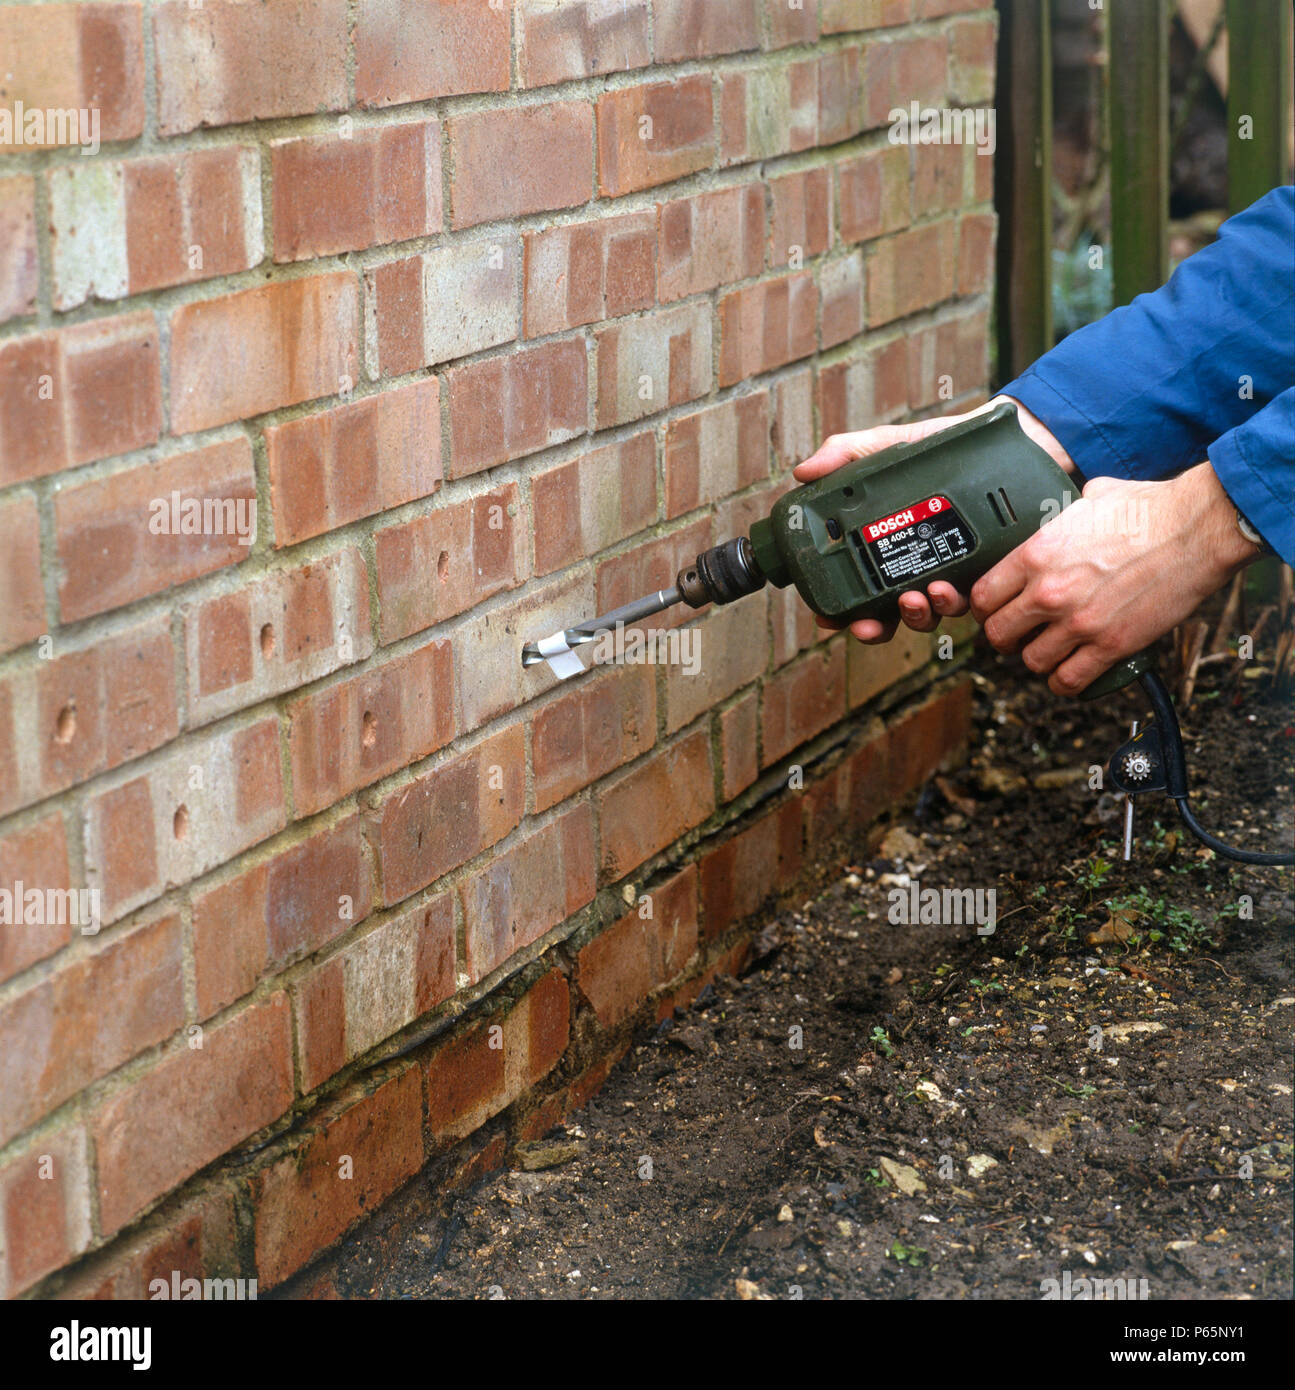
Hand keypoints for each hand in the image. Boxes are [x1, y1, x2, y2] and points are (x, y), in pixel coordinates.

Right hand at [792, 396, 1073, 642]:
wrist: (1003, 439)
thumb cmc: (943, 444)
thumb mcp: (890, 445)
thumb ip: (848, 454)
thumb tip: (804, 472)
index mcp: (889, 542)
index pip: (858, 588)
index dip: (842, 612)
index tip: (830, 619)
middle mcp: (918, 565)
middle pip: (890, 615)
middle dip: (876, 628)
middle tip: (869, 625)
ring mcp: (951, 571)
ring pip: (929, 614)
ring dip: (917, 616)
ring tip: (915, 598)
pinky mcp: (985, 570)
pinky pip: (969, 601)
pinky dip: (953, 602)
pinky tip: (947, 588)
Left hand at [970, 462, 1260, 694]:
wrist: (1198, 529)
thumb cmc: (1150, 508)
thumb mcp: (1088, 499)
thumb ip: (1061, 515)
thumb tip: (1060, 512)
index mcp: (1036, 555)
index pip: (981, 597)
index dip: (984, 608)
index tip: (995, 609)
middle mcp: (1050, 592)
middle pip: (998, 635)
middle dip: (1005, 637)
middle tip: (1019, 634)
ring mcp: (1079, 622)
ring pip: (1031, 662)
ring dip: (1038, 658)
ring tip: (1051, 649)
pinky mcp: (1111, 645)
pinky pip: (1069, 681)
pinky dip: (1065, 681)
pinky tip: (1071, 670)